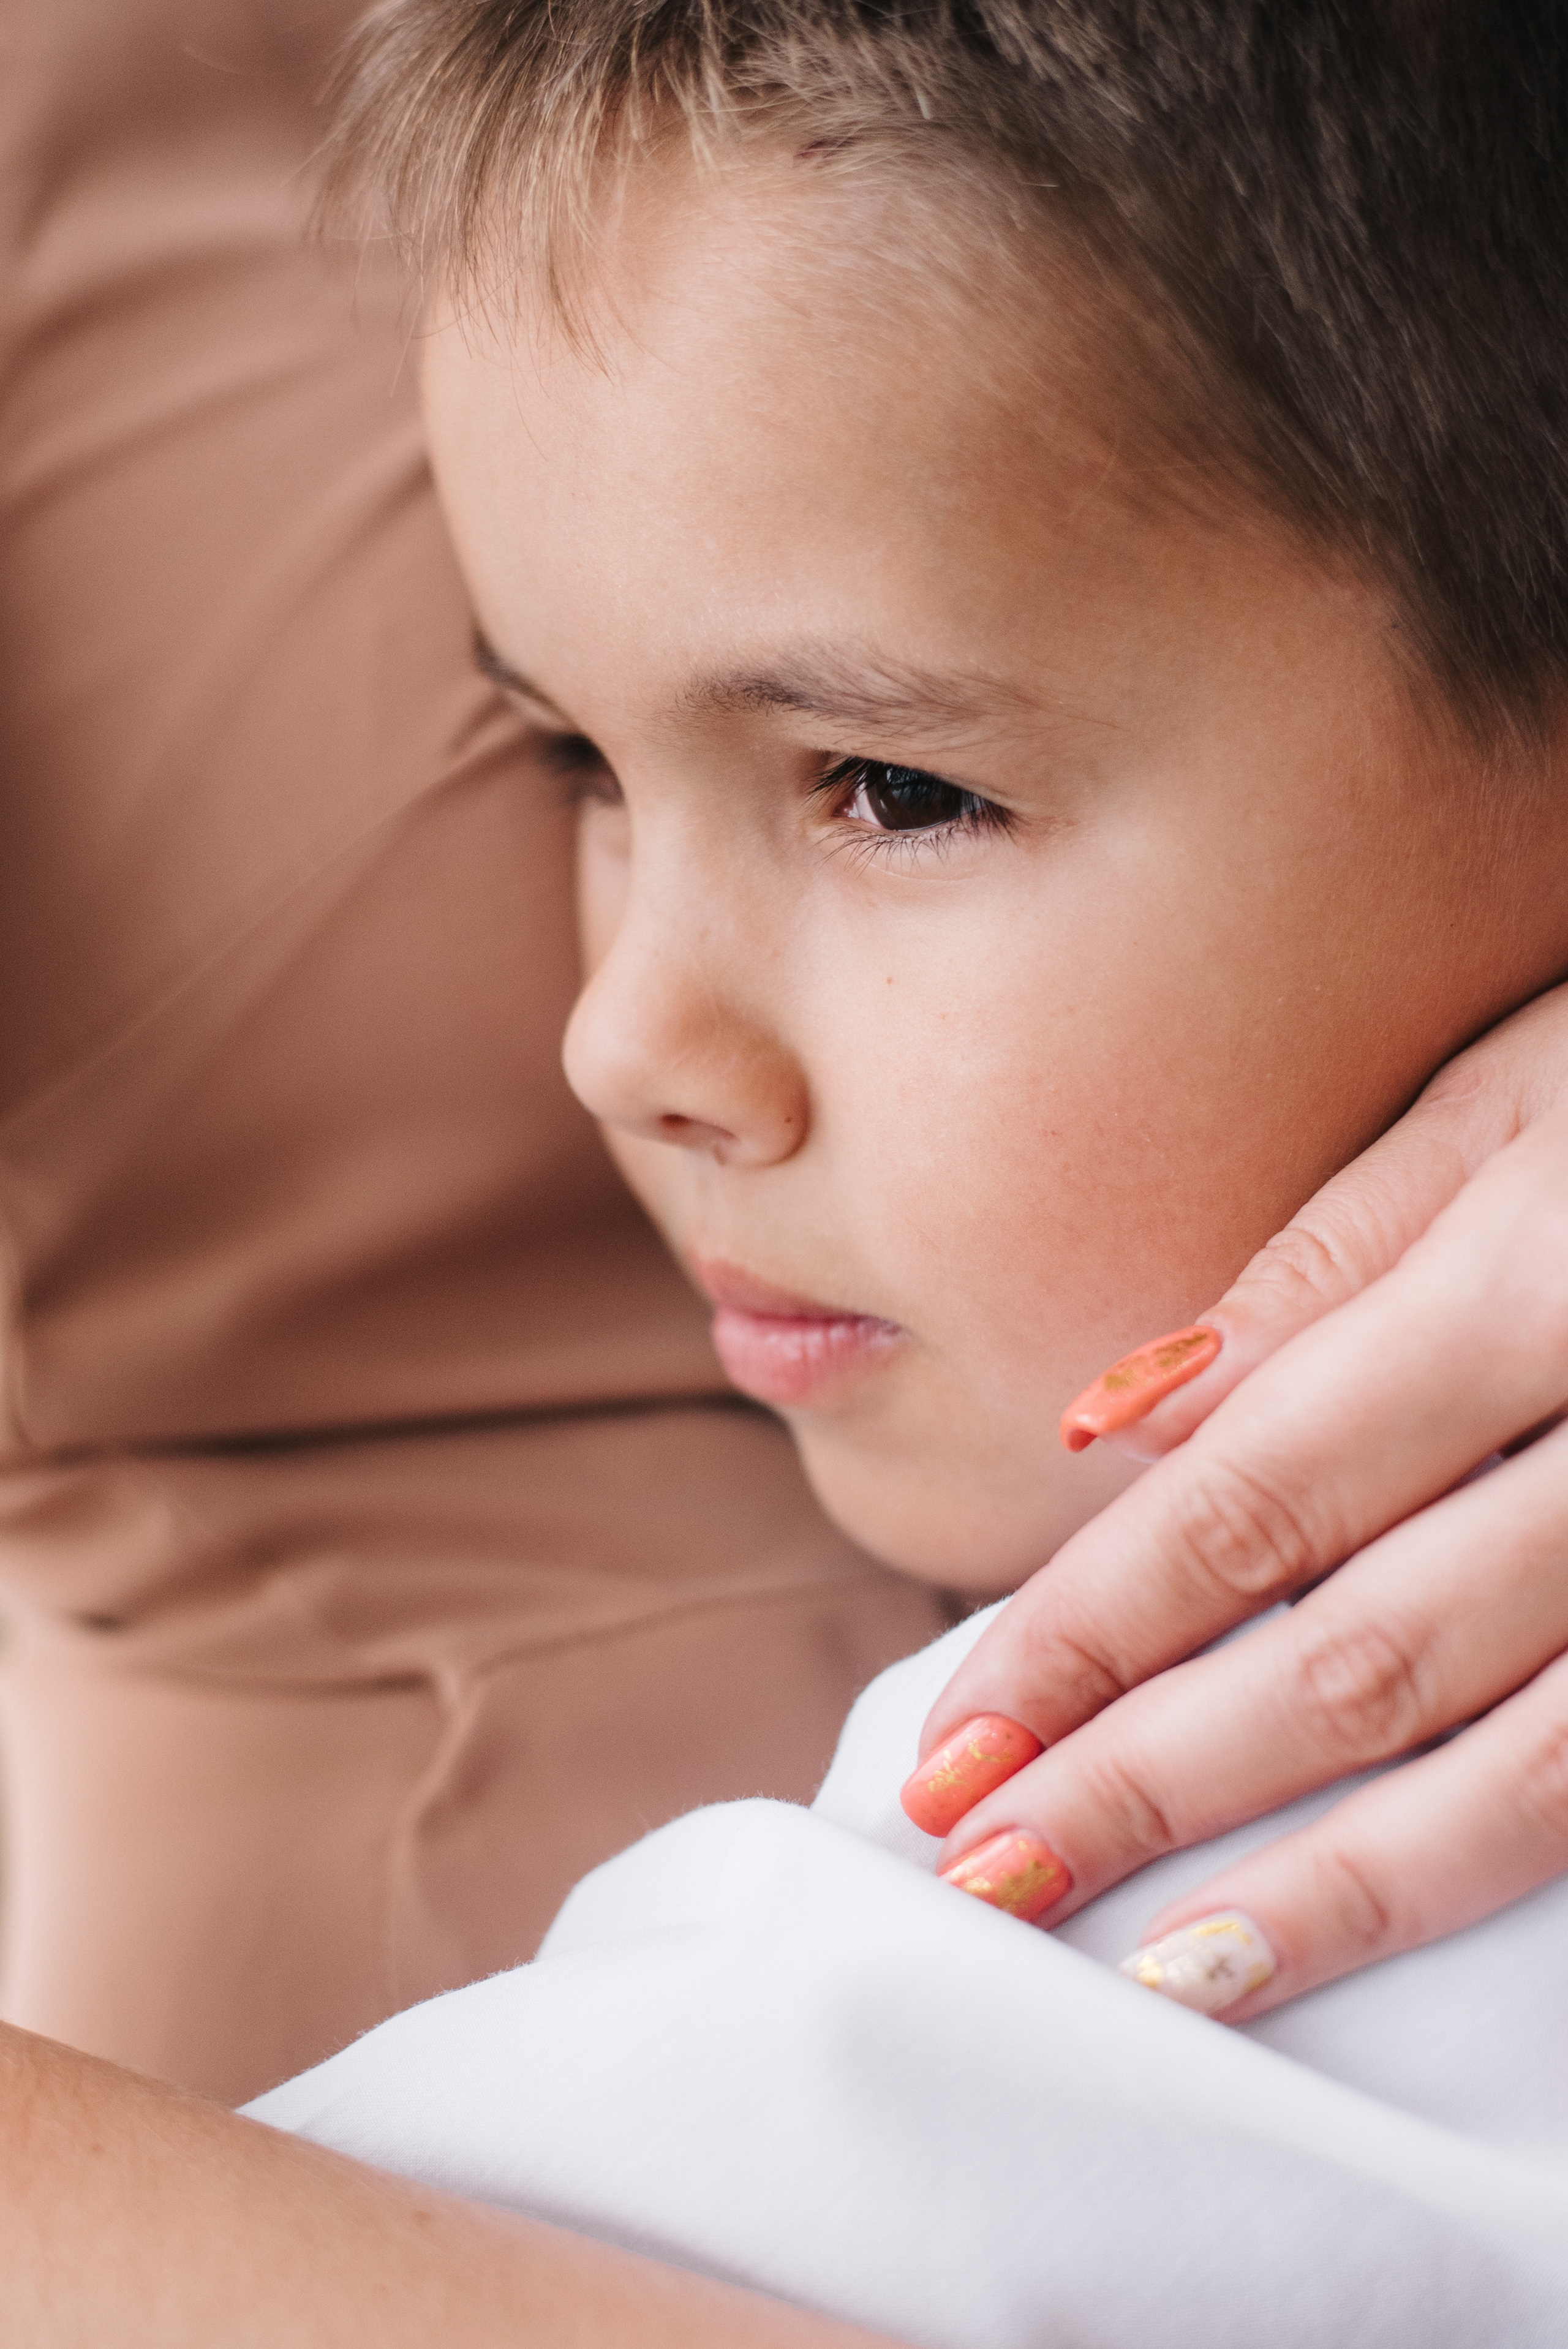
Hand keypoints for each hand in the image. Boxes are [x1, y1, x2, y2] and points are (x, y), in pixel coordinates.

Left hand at [912, 979, 1567, 2017]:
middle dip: (1153, 1777)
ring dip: (1307, 1888)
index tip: (964, 1731)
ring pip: (1504, 1773)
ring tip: (1137, 1962)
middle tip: (986, 1864)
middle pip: (1356, 1656)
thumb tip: (1124, 1421)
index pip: (1261, 1495)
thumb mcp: (1513, 1097)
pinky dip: (1472, 1873)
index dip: (1096, 1629)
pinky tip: (1342, 1927)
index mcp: (1538, 1282)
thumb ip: (1324, 1267)